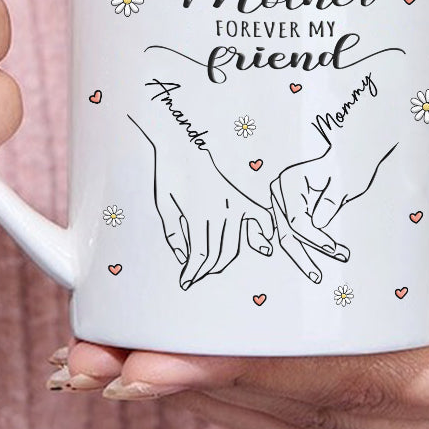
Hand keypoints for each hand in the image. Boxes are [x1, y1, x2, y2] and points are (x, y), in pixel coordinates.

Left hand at [59, 81, 428, 428]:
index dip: (260, 367)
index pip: (374, 386)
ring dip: (237, 402)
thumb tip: (372, 97)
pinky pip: (371, 422)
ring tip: (132, 368)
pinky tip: (228, 371)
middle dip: (214, 393)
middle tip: (103, 359)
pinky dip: (292, 399)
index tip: (159, 346)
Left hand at [128, 114, 273, 289]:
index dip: (191, 273)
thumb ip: (175, 237)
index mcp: (199, 214)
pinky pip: (259, 216)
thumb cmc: (170, 177)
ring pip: (234, 245)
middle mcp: (221, 210)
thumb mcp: (164, 208)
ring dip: (223, 261)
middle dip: (205, 270)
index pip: (200, 256)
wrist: (183, 147)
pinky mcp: (240, 196)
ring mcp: (234, 203)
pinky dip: (263, 231)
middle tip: (194, 274)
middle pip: (218, 255)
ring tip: (211, 266)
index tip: (185, 281)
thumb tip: (186, 261)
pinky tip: (263, 245)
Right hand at [270, 139, 396, 281]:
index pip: (297, 221)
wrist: (345, 158)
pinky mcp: (284, 208)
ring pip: (286, 236)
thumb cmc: (345, 168)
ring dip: (304, 255)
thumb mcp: (342, 184)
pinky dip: (297, 247)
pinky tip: (306, 263)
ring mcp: (278, 200)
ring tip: (319, 275)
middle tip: (318, 276)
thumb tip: (317, 225)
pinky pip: (287, 232)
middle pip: (287, 231)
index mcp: (289, 180)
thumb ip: (329, 203)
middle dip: (304, 256)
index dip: (314, 238)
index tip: (334, 248)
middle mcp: (278, 190)